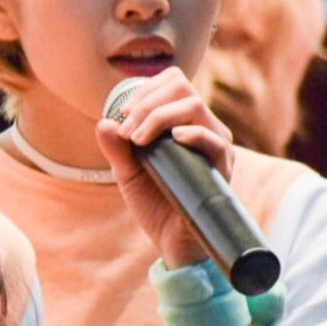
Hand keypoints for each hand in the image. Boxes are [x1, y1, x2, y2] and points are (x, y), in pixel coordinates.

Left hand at [94, 67, 235, 268]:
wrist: (171, 242)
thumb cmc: (154, 203)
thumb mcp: (126, 172)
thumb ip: (116, 148)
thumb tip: (103, 122)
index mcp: (182, 123)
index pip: (173, 83)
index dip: (145, 89)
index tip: (121, 113)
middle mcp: (203, 129)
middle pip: (182, 88)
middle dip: (146, 103)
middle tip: (127, 131)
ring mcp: (216, 147)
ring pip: (195, 107)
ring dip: (158, 116)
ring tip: (138, 140)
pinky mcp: (223, 169)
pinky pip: (216, 141)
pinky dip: (195, 134)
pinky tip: (175, 138)